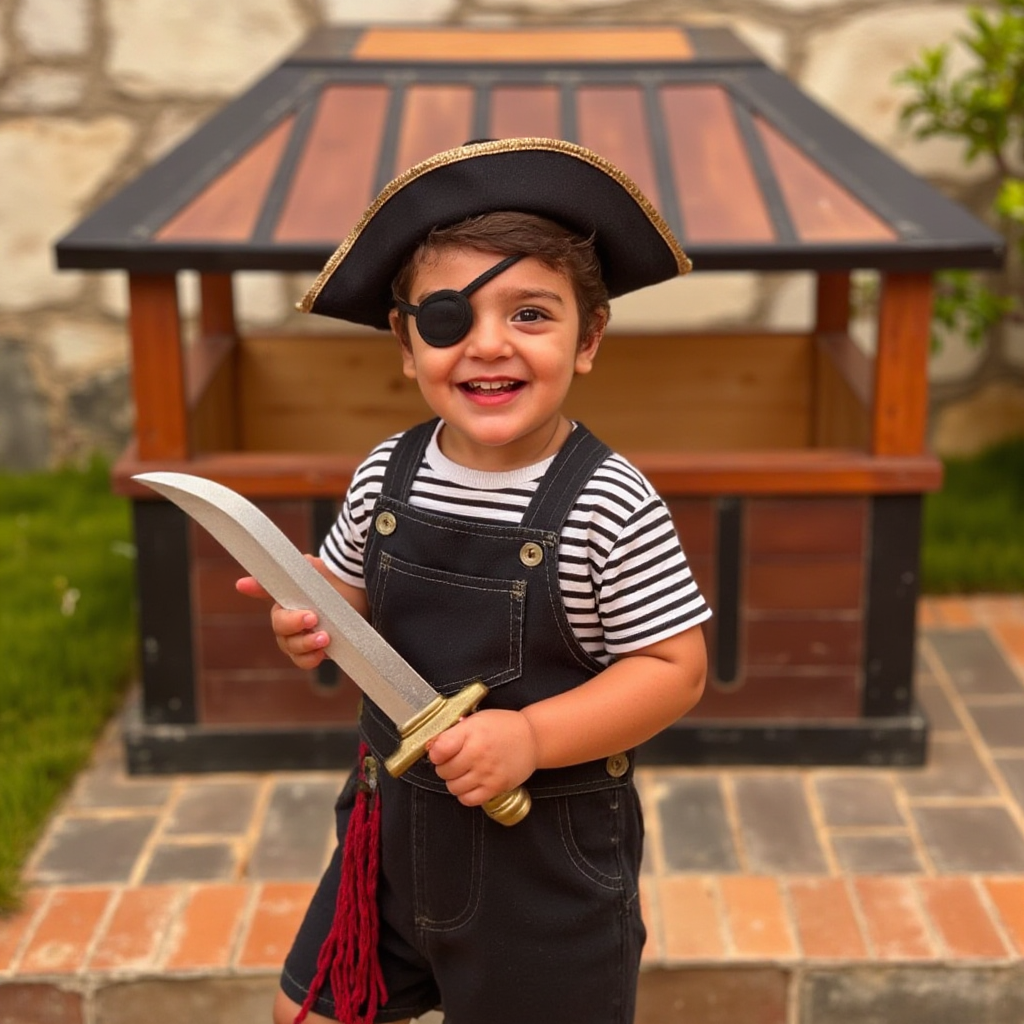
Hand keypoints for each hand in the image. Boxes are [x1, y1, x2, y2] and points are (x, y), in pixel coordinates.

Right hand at [236, 555, 332, 669]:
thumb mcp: (317, 571)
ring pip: (291, 647)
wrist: (359, 596)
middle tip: (312, 618)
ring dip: (305, 643)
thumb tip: (267, 566)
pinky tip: (322, 653)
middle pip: (279, 627)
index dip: (255, 588)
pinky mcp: (314, 651)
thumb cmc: (334, 583)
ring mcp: (299, 638)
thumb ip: (297, 568)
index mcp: (285, 597)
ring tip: (324, 637)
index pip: (264, 592)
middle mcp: (288, 619)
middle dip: (293, 623)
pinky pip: (303, 661)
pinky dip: (310, 659)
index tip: (246, 585)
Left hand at [427, 710, 537, 806]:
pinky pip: (468, 799)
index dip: (435, 752)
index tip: (440, 751)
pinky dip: (465, 794)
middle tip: (454, 761)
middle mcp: (478, 753)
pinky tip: (471, 783)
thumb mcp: (477, 720)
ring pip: (453, 787)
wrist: (532, 738)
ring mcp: (486, 772)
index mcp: (471, 732)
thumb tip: (431, 745)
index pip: (438, 750)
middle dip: (445, 766)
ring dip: (454, 781)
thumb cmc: (504, 727)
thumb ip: (454, 732)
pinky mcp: (495, 787)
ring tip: (464, 771)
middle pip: (443, 771)